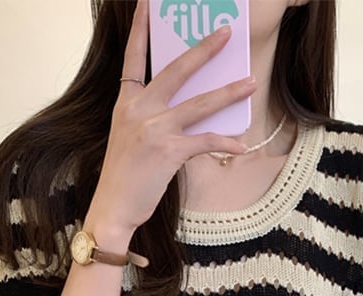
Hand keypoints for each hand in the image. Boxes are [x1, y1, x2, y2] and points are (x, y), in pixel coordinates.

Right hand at [84, 0, 256, 245]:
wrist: (113, 207)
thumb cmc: (124, 177)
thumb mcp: (130, 138)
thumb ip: (152, 118)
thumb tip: (189, 111)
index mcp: (126, 102)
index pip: (134, 57)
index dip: (140, 28)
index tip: (148, 3)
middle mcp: (138, 109)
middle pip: (176, 70)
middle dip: (203, 50)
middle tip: (226, 34)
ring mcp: (153, 128)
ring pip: (199, 103)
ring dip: (228, 93)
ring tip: (250, 83)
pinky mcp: (168, 151)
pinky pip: (205, 141)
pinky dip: (225, 144)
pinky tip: (241, 146)